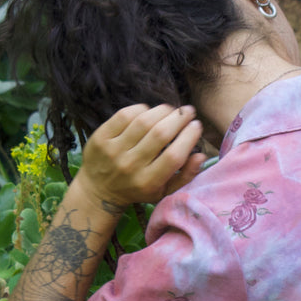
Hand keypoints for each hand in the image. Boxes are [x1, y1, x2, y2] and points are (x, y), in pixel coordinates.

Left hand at [77, 104, 205, 207]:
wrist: (98, 191)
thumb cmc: (137, 189)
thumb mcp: (163, 192)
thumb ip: (185, 176)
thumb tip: (201, 154)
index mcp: (148, 182)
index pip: (174, 156)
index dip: (189, 137)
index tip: (196, 126)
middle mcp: (130, 166)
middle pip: (160, 134)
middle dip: (179, 118)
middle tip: (188, 111)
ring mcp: (113, 151)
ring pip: (143, 121)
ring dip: (162, 110)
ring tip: (171, 109)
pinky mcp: (101, 138)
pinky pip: (124, 115)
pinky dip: (141, 109)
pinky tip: (148, 111)